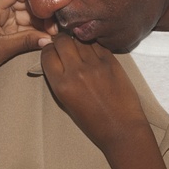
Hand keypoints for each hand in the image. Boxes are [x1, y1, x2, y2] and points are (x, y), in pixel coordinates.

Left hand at [0, 0, 52, 83]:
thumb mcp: (0, 50)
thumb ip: (26, 41)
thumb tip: (50, 38)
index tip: (48, 12)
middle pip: (25, 1)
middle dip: (41, 13)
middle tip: (55, 29)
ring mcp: (0, 18)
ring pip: (27, 14)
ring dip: (40, 24)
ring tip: (53, 35)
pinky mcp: (3, 29)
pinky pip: (22, 25)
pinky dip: (34, 31)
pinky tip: (45, 38)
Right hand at [40, 34, 147, 151]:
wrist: (121, 128)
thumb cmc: (93, 122)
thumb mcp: (66, 104)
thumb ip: (59, 80)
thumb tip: (56, 60)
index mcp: (62, 85)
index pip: (47, 54)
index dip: (48, 50)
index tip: (52, 51)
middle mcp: (76, 71)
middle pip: (62, 41)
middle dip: (61, 41)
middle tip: (65, 46)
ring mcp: (95, 65)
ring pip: (80, 40)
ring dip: (77, 42)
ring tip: (80, 50)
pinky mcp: (111, 62)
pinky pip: (97, 45)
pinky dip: (92, 46)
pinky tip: (93, 54)